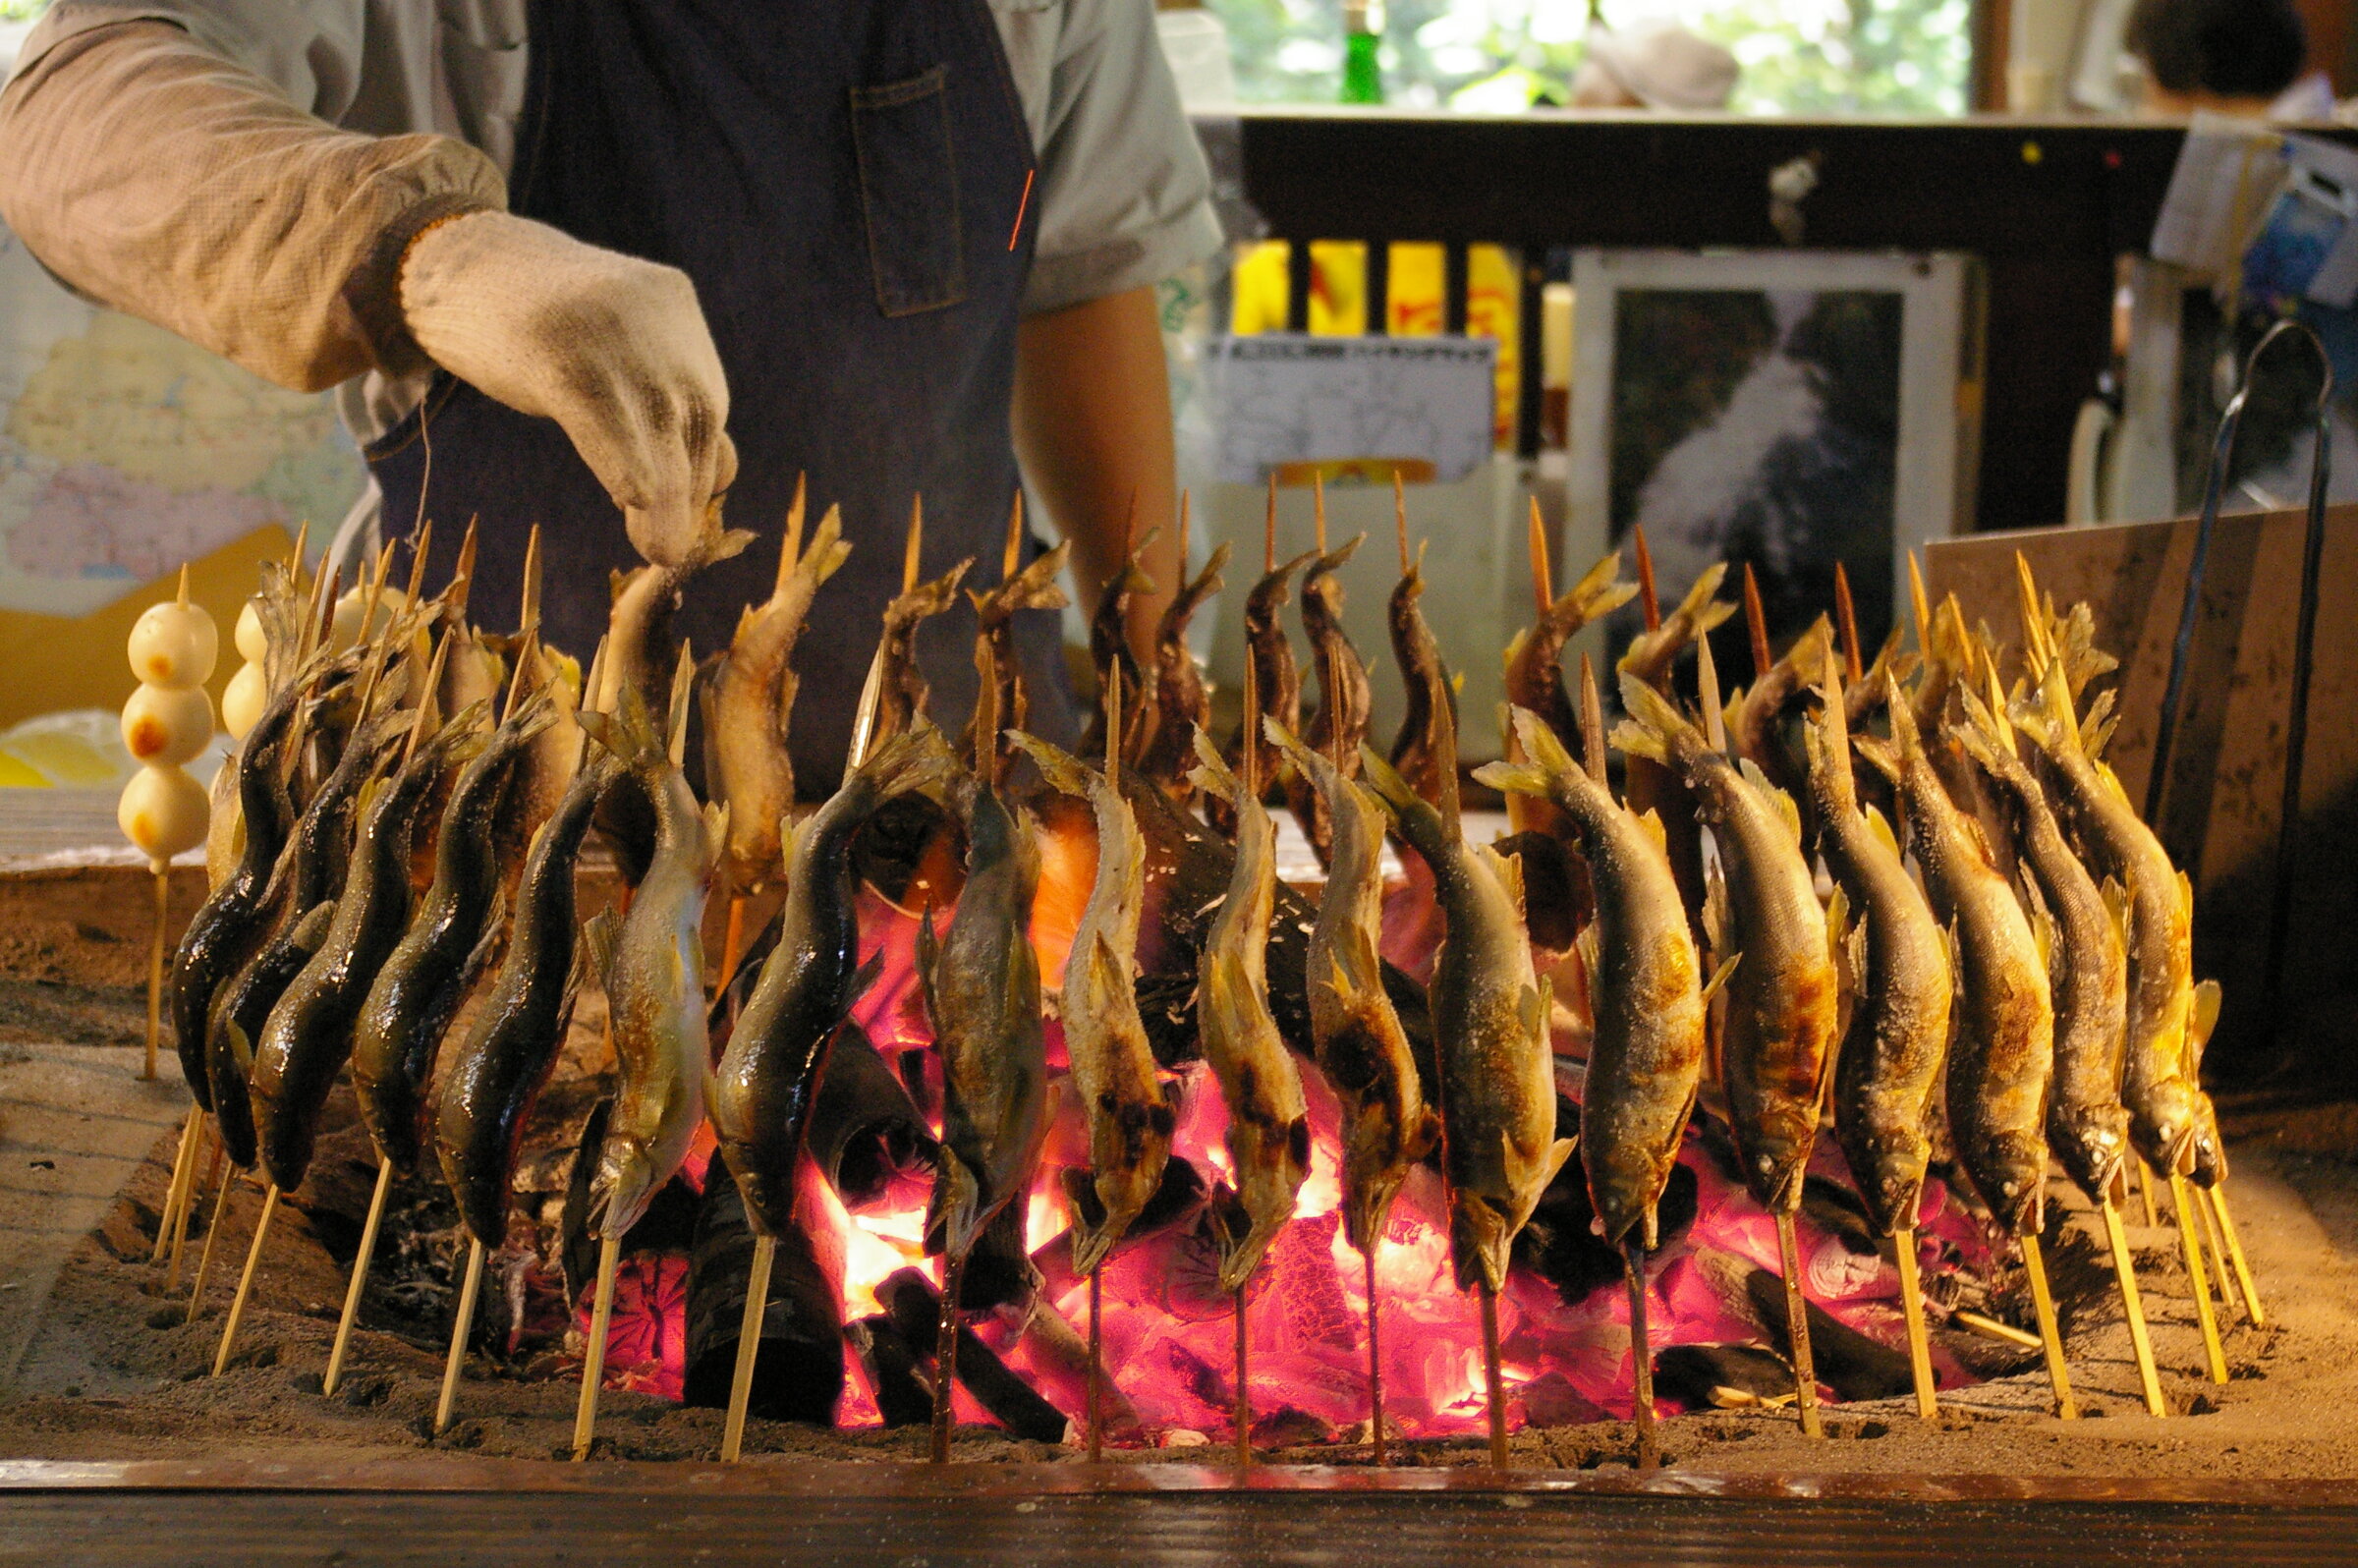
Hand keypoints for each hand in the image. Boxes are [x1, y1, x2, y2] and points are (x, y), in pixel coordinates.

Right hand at [398, 210, 737, 565]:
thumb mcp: (612, 349)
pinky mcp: (553, 342)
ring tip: (657, 549)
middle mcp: (649, 306)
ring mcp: (603, 318)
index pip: (708, 400)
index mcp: (670, 301)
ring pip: (652, 420)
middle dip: (687, 486)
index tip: (684, 515)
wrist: (448, 258)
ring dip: (663, 494)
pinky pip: (599, 412)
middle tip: (669, 547)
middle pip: (691, 413)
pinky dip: (621, 461)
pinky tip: (631, 499)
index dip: (701, 466)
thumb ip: (665, 398)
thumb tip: (724, 476)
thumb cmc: (534, 319)